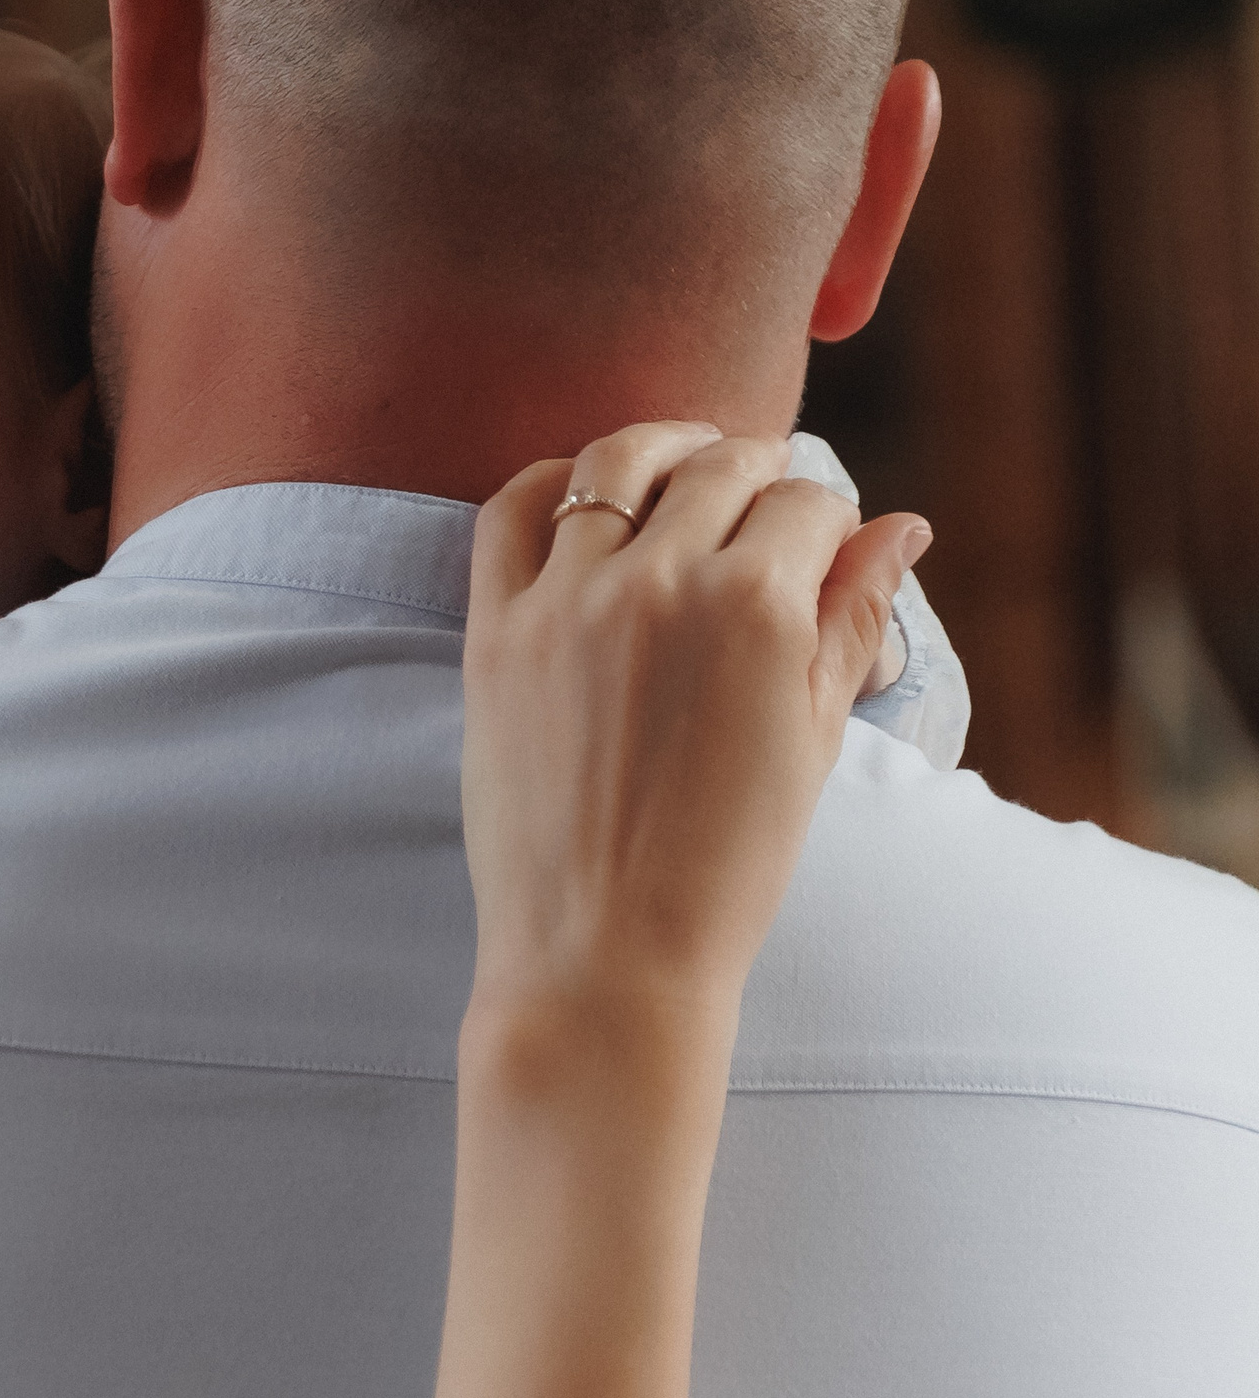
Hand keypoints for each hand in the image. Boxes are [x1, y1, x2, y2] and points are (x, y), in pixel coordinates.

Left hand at [462, 424, 930, 1014]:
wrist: (606, 949)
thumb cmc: (728, 861)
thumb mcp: (816, 736)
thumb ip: (854, 617)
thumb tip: (901, 526)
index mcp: (758, 607)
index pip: (808, 502)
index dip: (828, 514)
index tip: (822, 534)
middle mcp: (662, 582)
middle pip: (720, 466)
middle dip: (755, 466)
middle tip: (760, 484)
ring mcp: (568, 598)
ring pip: (616, 461)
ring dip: (662, 448)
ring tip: (682, 462)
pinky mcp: (495, 627)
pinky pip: (512, 509)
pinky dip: (552, 480)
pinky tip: (580, 494)